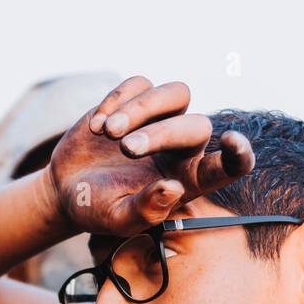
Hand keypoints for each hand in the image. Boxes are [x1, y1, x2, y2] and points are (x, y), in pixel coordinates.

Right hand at [46, 76, 254, 235]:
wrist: (65, 186)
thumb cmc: (97, 207)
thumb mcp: (117, 219)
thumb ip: (145, 210)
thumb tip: (174, 188)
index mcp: (187, 180)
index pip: (226, 167)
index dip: (238, 154)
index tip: (234, 141)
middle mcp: (182, 147)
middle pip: (196, 126)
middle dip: (161, 133)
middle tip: (126, 149)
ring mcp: (161, 119)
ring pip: (177, 93)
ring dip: (142, 109)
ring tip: (108, 132)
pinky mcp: (137, 100)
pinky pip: (140, 84)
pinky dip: (116, 101)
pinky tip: (96, 127)